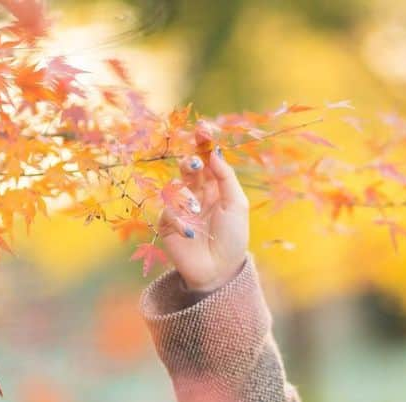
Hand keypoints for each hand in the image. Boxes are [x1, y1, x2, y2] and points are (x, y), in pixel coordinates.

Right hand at [156, 134, 249, 292]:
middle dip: (189, 162)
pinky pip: (168, 211)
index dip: (203, 143)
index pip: (206, 159)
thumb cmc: (233, 237)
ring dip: (186, 197)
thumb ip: (226, 177)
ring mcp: (181, 208)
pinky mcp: (167, 223)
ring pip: (175, 187)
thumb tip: (214, 152)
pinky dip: (180, 220)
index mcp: (215, 187)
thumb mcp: (237, 205)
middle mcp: (197, 194)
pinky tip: (192, 233)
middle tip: (193, 164)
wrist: (219, 270)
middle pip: (187, 167)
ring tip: (197, 211)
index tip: (203, 128)